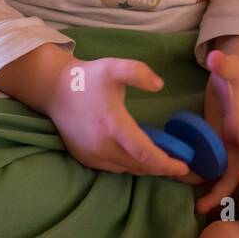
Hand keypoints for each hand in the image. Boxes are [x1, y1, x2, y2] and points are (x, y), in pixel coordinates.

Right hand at [45, 57, 191, 178]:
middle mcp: (102, 146)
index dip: (166, 164)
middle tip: (180, 166)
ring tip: (164, 162)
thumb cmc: (88, 78)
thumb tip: (159, 85)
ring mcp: (91, 155)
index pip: (144, 153)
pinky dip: (130, 166)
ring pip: (127, 170)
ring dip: (146, 168)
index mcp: (112, 125)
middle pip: (139, 166)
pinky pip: (114, 169)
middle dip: (161, 168)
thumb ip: (137, 72)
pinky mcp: (85, 159)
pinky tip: (140, 158)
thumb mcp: (113, 67)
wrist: (54, 90)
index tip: (184, 167)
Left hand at [179, 47, 238, 215]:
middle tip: (205, 206)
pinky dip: (204, 176)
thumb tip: (216, 57)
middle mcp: (238, 136)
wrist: (237, 72)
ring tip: (198, 207)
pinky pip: (213, 163)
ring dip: (214, 188)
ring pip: (225, 171)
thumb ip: (223, 63)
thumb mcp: (230, 63)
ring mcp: (228, 140)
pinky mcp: (217, 141)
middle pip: (237, 168)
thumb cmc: (234, 67)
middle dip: (225, 188)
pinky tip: (188, 187)